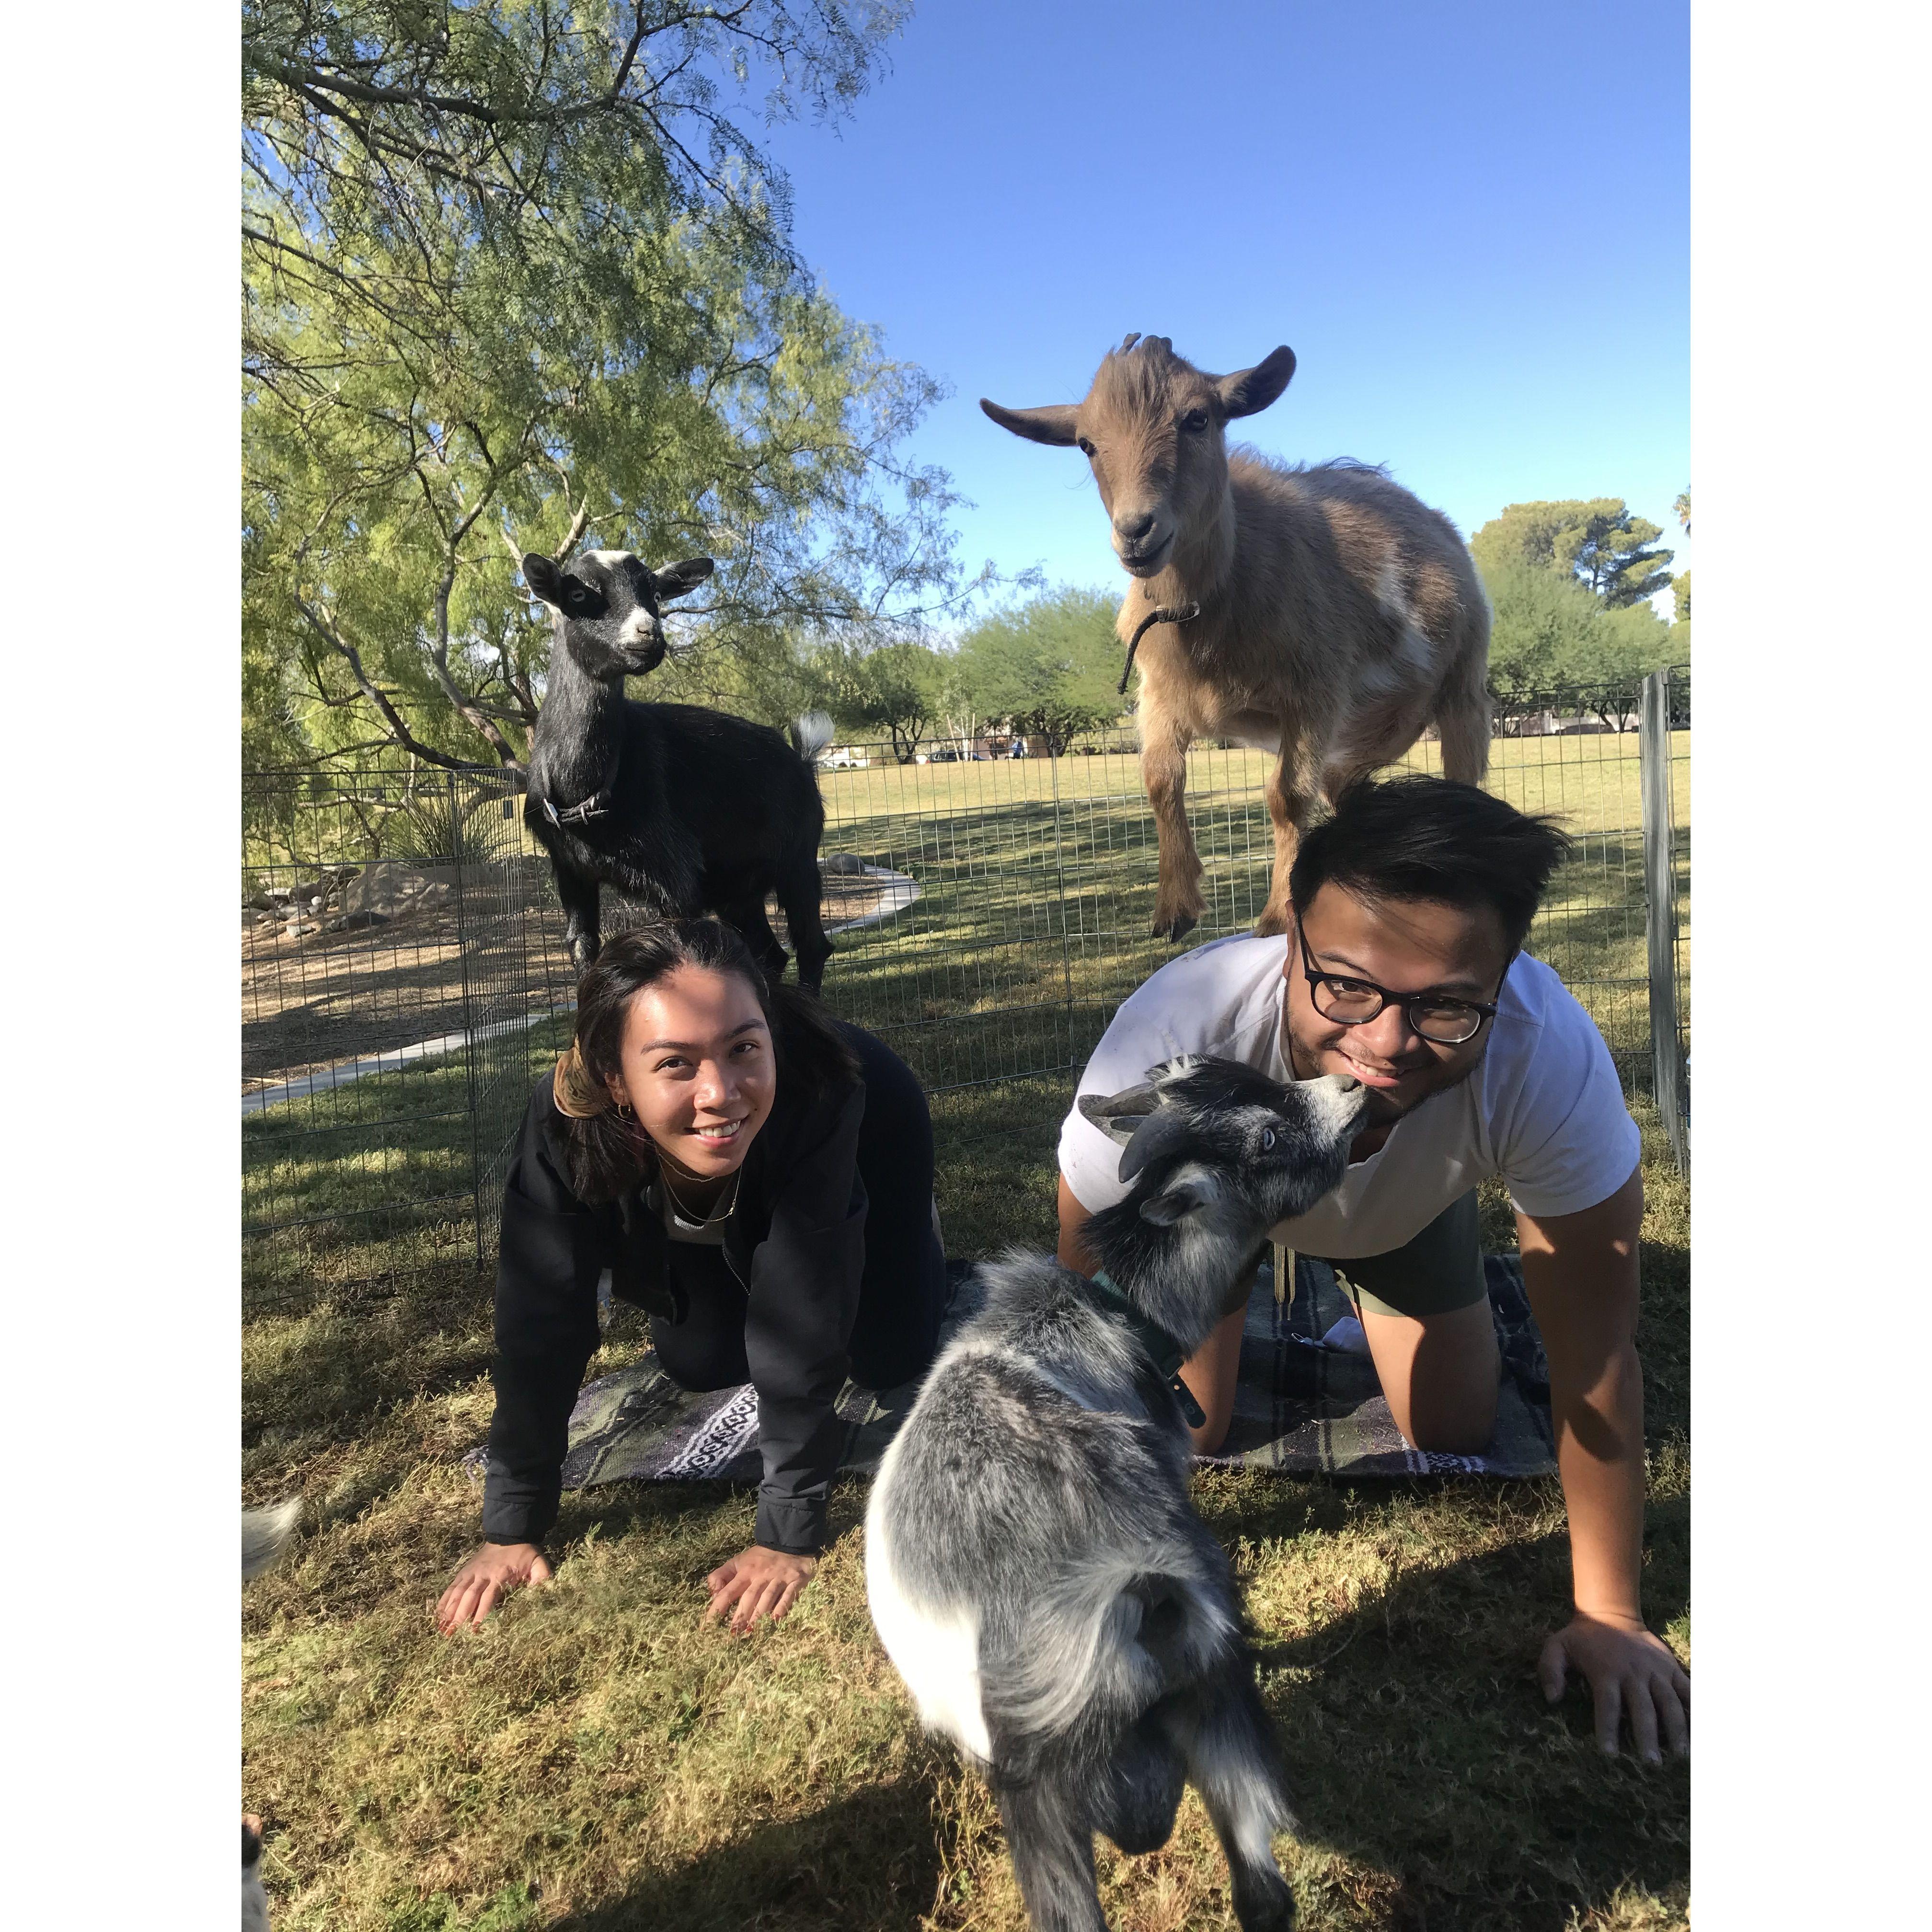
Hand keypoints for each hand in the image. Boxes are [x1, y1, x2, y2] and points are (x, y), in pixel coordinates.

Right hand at [435, 1541, 552, 1633]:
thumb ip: (542, 1578)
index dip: (481, 1614)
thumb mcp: (538, 1564)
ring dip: (449, 1611)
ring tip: (442, 1629)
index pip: (488, 1598)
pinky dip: (444, 1600)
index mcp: (500, 1575)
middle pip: (469, 1597)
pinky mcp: (464, 1571)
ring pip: (458, 1593)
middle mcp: (483, 1575)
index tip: (474, 1630)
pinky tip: (438, 1615)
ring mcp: (471, 1572)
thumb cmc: (524, 1553)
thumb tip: (543, 1594)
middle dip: (460, 1617)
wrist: (510, 1533)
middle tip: (452, 1635)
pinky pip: (452, 1586)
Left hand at [704, 1544, 815, 1634]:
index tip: (708, 1626)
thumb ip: (721, 1575)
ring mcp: (778, 1579)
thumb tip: (712, 1595)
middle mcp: (761, 1576)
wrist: (789, 1544)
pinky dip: (782, 1607)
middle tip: (732, 1635)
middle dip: (740, 1616)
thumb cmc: (760, 1559)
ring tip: (750, 1632)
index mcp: (745, 1572)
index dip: (717, 1608)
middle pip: (749, 1597)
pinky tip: (775, 1620)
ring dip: (758, 1615)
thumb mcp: (738, 1562)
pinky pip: (788, 1596)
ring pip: (767, 1598)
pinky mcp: (795, 1581)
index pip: (728, 1591)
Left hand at [1538, 1611, 1688, 1761]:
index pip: (1607, 1705)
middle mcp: (1633, 1673)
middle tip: (1651, 1764)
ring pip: (1669, 1702)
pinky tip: (1702, 1729)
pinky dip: (1696, 1707)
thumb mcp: (1557, 1646)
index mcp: (1605, 1671)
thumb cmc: (1582, 1638)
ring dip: (1676, 1729)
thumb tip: (1552, 1699)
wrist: (1611, 1612)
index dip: (1607, 1730)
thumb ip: (1550, 1670)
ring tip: (1680, 1755)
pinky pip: (1686, 1688)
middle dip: (1647, 1737)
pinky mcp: (1671, 1667)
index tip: (1610, 1755)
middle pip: (1642, 1708)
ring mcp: (1655, 1670)